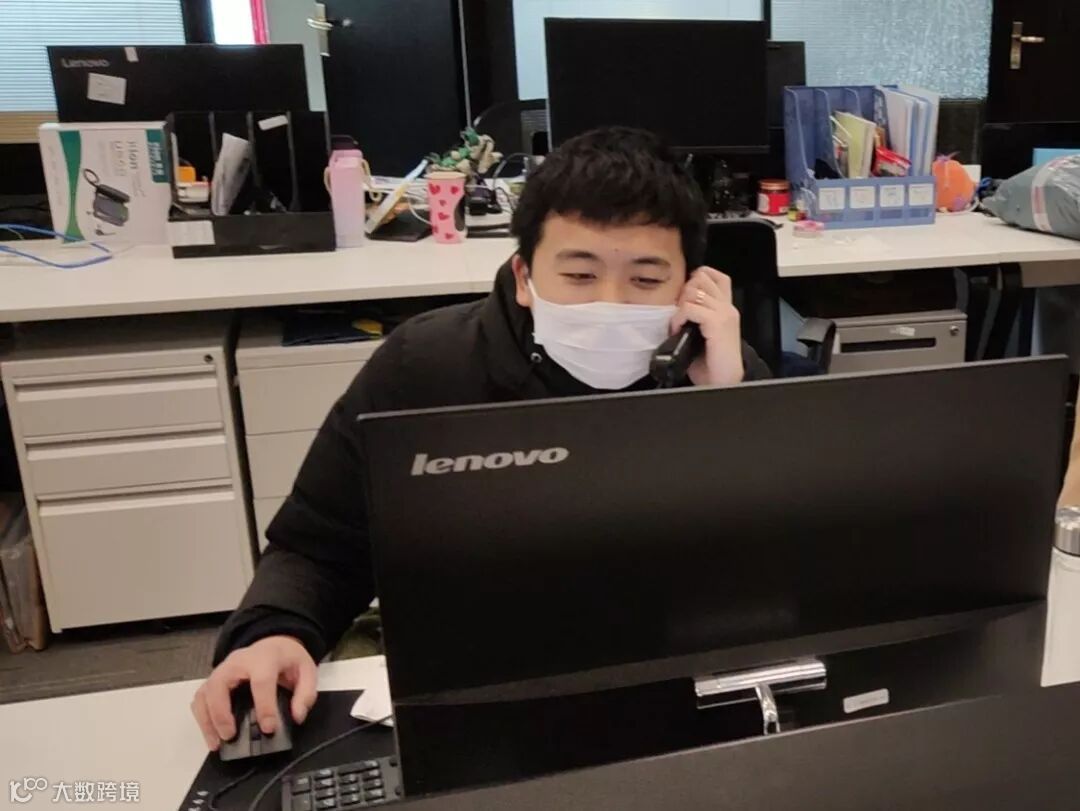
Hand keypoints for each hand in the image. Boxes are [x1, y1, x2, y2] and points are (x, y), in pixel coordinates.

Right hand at [191, 635, 316, 750]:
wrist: (273, 643)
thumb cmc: (287, 659)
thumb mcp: (306, 670)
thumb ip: (305, 693)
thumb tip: (297, 717)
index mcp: (264, 658)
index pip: (261, 681)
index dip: (264, 706)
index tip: (268, 728)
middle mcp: (238, 661)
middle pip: (219, 684)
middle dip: (221, 712)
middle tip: (230, 736)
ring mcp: (222, 670)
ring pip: (204, 693)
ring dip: (207, 720)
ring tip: (217, 743)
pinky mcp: (213, 680)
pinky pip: (200, 699)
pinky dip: (202, 718)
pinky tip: (211, 736)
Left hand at [671, 267, 743, 386]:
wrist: (724, 381)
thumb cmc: (712, 363)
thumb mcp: (703, 333)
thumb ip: (696, 315)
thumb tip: (675, 305)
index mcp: (725, 308)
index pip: (715, 276)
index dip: (696, 278)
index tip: (684, 297)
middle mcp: (727, 307)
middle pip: (702, 277)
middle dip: (685, 292)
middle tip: (680, 312)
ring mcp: (724, 313)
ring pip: (693, 291)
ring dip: (680, 306)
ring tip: (678, 323)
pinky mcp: (717, 323)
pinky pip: (690, 308)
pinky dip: (678, 318)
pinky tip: (677, 330)